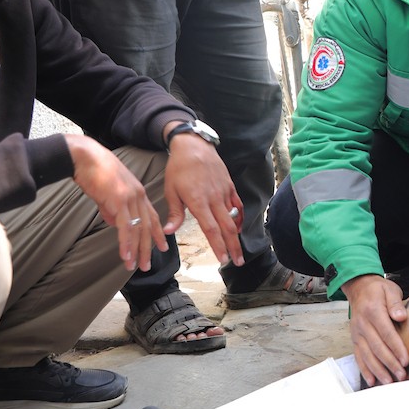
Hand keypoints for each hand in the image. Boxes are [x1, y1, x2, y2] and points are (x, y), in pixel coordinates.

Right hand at [66, 135, 167, 271]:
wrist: (84, 157)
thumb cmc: (93, 172)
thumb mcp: (107, 193)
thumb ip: (111, 209)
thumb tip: (113, 223)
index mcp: (138, 193)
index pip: (152, 217)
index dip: (158, 233)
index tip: (162, 247)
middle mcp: (138, 196)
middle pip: (147, 227)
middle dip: (147, 248)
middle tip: (147, 265)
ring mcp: (130, 198)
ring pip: (138, 230)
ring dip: (136, 250)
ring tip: (134, 266)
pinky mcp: (119, 201)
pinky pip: (125, 227)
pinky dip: (125, 243)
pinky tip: (125, 255)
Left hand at [162, 132, 244, 266]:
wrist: (194, 146)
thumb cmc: (178, 168)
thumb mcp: (171, 190)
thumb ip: (175, 213)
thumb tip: (168, 232)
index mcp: (198, 202)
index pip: (211, 229)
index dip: (218, 246)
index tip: (223, 259)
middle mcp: (214, 199)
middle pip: (227, 228)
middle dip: (233, 247)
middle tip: (237, 262)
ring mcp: (224, 192)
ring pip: (234, 218)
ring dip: (237, 236)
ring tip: (238, 250)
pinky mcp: (229, 186)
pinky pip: (238, 205)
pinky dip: (240, 217)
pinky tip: (239, 227)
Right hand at [341, 274, 408, 385]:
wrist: (359, 288)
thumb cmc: (378, 290)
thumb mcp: (389, 289)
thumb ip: (395, 302)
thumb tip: (400, 316)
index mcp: (373, 311)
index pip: (386, 333)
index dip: (396, 348)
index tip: (406, 360)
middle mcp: (362, 324)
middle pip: (377, 347)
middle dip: (390, 363)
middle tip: (401, 375)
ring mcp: (357, 333)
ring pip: (367, 355)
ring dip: (378, 370)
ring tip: (389, 382)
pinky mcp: (354, 339)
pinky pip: (358, 357)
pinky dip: (364, 370)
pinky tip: (372, 381)